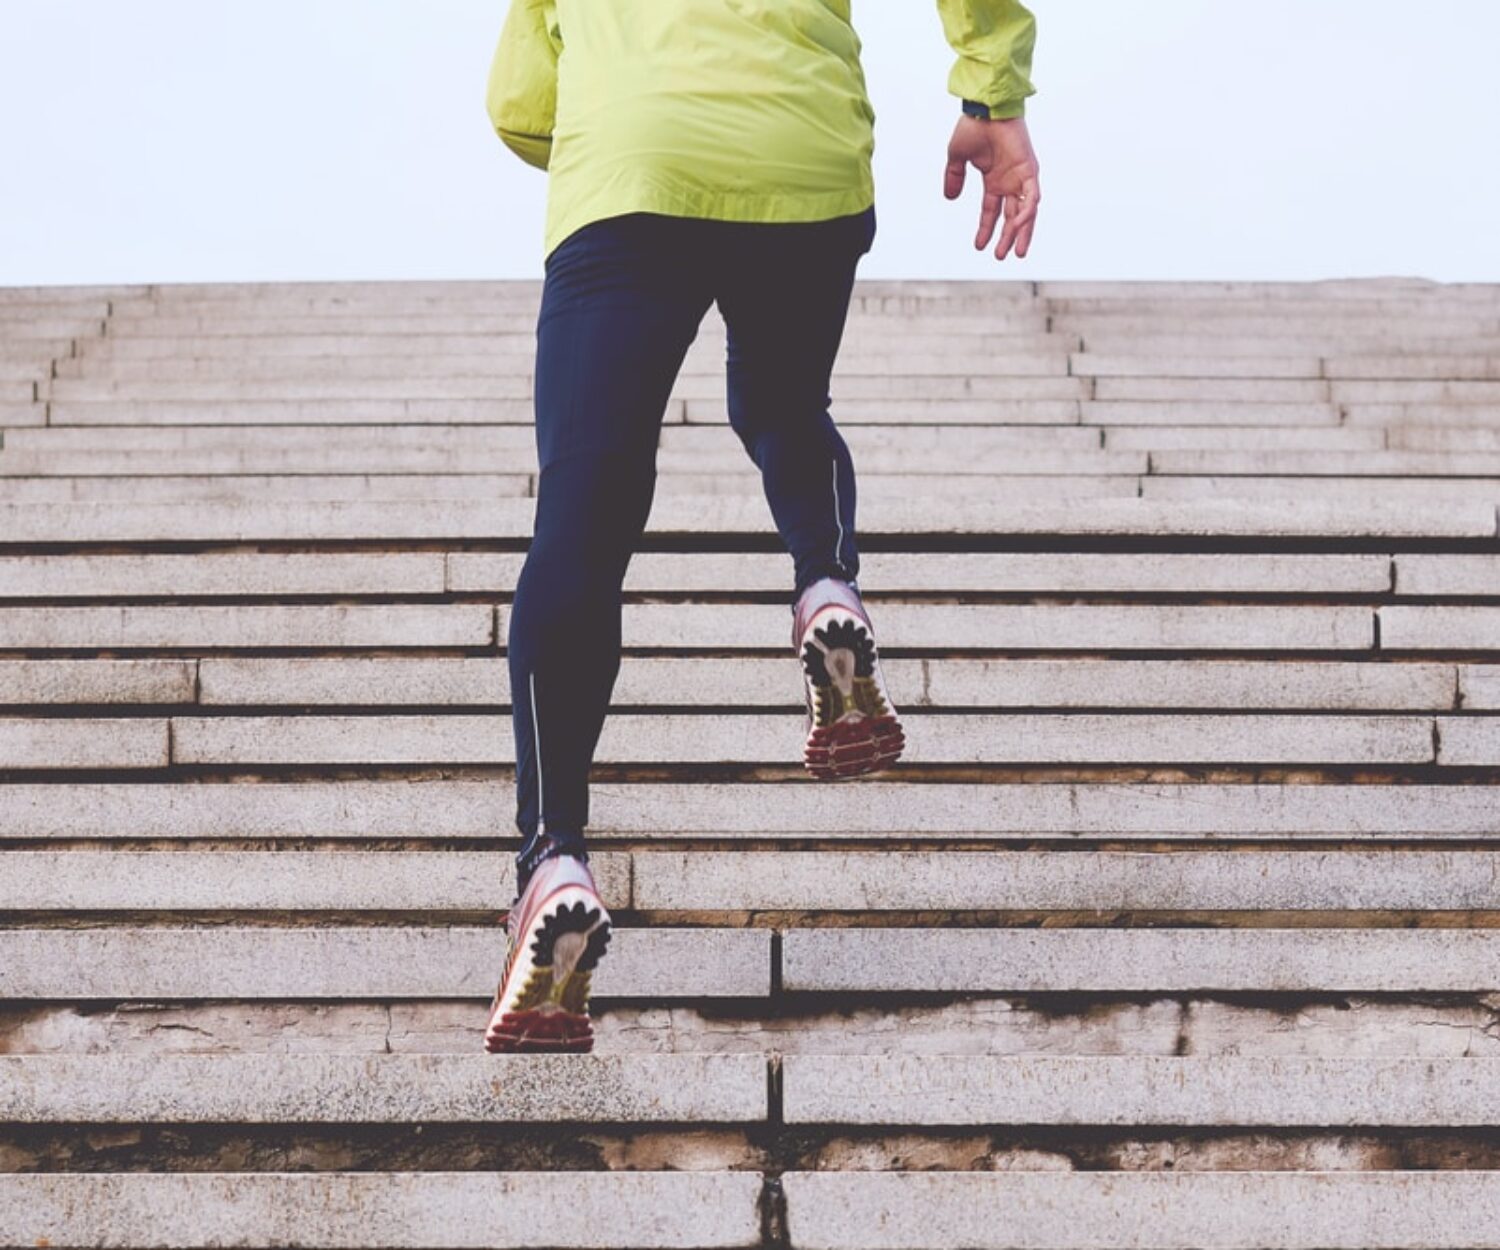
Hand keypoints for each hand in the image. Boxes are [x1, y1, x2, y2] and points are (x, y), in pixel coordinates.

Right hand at [943, 114, 1039, 259]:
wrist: (985, 109)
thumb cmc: (973, 126)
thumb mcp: (957, 158)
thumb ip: (954, 178)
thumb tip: (950, 198)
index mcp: (994, 179)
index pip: (991, 210)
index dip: (985, 228)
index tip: (978, 246)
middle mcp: (1009, 181)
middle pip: (1011, 216)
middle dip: (1007, 237)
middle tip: (1000, 256)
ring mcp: (1021, 177)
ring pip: (1025, 212)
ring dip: (1021, 232)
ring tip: (1016, 253)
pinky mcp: (1029, 170)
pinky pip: (1032, 197)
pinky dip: (1027, 213)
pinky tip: (1018, 227)